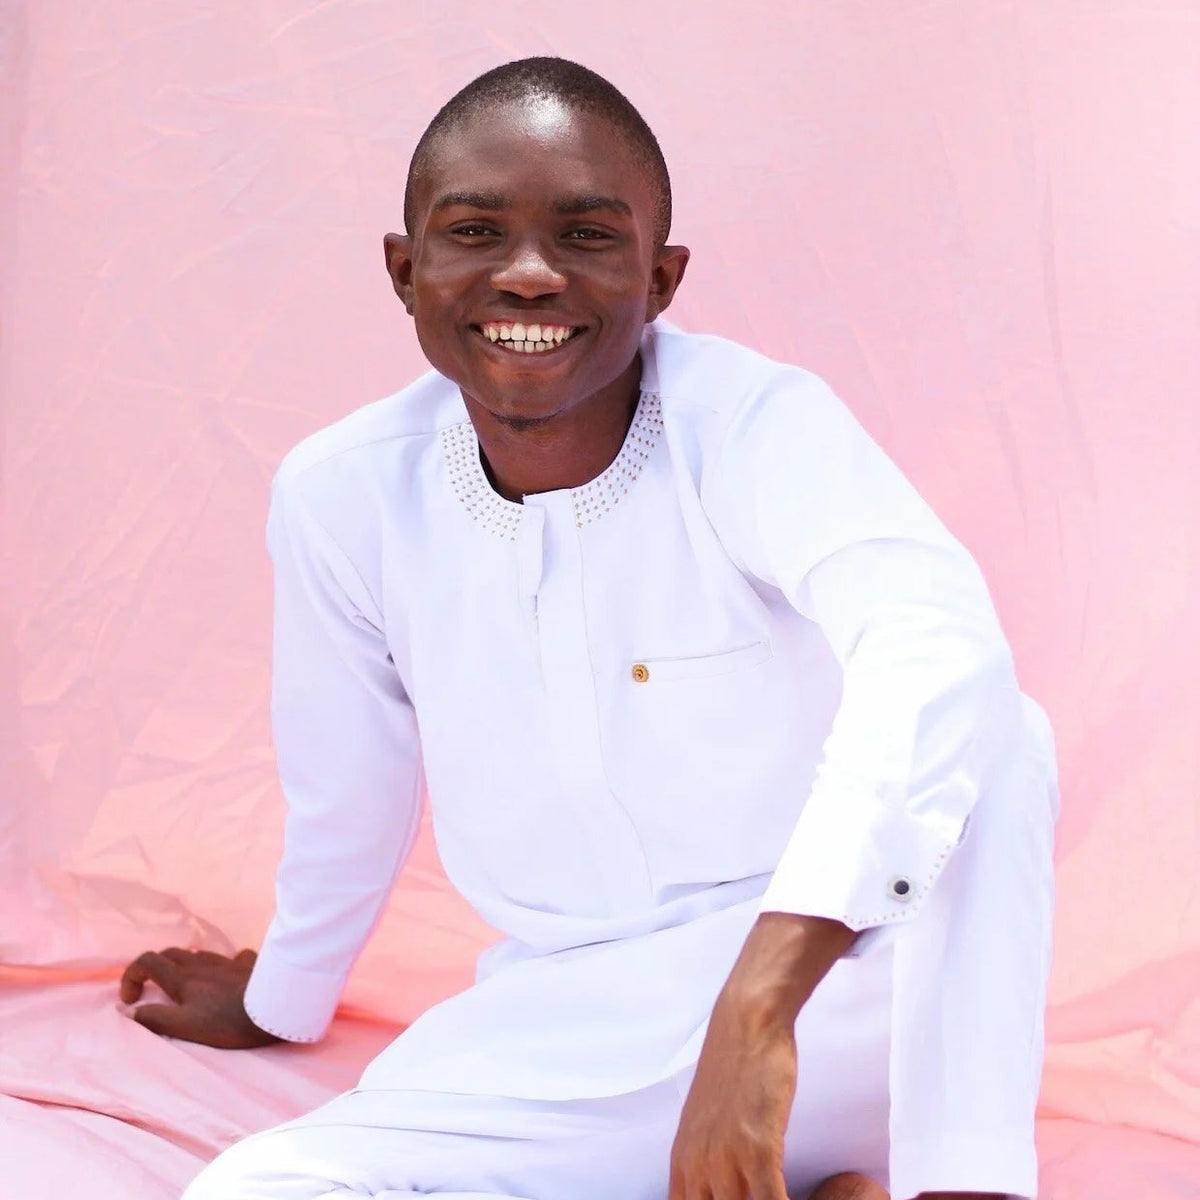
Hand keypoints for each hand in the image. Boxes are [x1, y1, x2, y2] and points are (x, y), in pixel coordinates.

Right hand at [119, 947, 280, 1048]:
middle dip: (155, 968)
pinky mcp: (250, 965)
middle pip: (171, 954)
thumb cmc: (226, 1021)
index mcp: (182, 977)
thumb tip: (128, 1011)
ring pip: (200, 955)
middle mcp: (202, 964)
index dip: (131, 976)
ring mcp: (227, 961)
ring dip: (186, 966)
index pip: (147, 961)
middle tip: (154, 992)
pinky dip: (222, 967)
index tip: (131, 1001)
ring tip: (188, 988)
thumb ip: (154, 1018)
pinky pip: (232, 958)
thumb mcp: (184, 1026)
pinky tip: (228, 978)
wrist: (273, 1009)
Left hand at [669, 913, 856, 1199]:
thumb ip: (705, 1156)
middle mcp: (697, 1165)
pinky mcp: (757, 1150)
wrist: (746, 1023)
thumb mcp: (704, 1118)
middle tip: (756, 1197)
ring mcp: (725, 1160)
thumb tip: (719, 1184)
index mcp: (682, 1160)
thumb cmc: (733, 1066)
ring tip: (781, 1197)